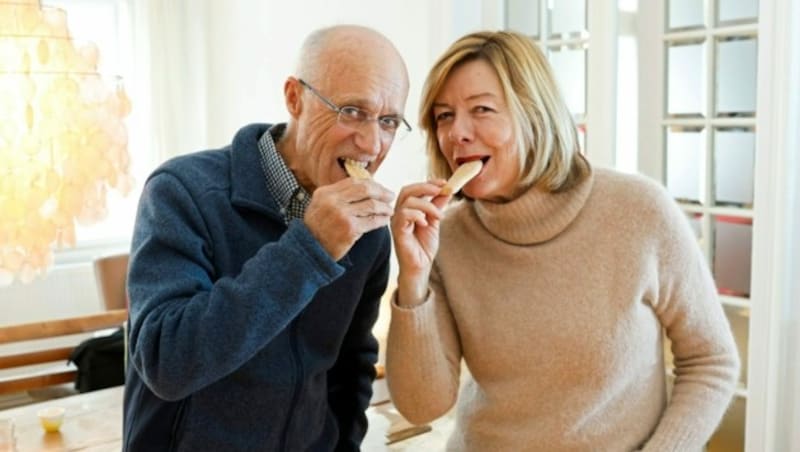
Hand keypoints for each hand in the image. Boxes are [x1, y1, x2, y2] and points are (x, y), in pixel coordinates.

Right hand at [304, 177, 394, 260]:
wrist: (309, 252)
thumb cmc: (316, 230)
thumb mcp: (319, 206)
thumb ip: (336, 196)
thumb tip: (361, 187)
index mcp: (325, 193)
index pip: (353, 182)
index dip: (370, 183)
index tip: (379, 188)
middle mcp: (332, 201)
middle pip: (365, 189)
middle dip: (381, 192)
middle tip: (390, 196)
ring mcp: (341, 214)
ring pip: (371, 205)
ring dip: (384, 207)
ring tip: (390, 210)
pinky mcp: (350, 229)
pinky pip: (372, 221)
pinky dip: (382, 220)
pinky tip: (385, 220)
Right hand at [390, 180, 449, 305]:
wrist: (421, 267)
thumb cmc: (424, 246)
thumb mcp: (435, 221)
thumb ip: (437, 205)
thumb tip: (446, 190)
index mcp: (408, 209)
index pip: (414, 189)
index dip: (428, 183)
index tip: (444, 183)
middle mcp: (400, 213)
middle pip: (407, 190)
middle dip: (425, 187)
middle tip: (441, 190)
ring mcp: (397, 222)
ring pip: (407, 201)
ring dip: (427, 205)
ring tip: (438, 216)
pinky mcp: (397, 231)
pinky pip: (403, 215)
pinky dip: (417, 215)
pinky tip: (426, 223)